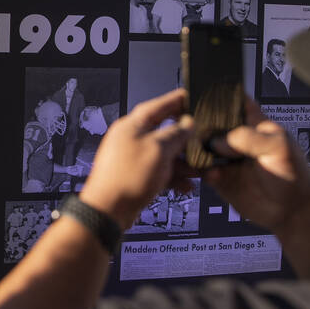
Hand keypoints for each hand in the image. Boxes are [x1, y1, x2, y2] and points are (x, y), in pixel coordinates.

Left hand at [77, 89, 193, 228]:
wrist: (108, 211)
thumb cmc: (125, 178)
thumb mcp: (158, 150)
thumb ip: (175, 134)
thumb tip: (187, 124)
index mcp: (133, 125)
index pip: (159, 105)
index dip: (177, 101)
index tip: (191, 97)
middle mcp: (131, 139)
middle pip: (164, 131)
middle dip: (185, 139)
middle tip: (202, 140)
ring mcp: (133, 158)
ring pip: (164, 154)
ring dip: (183, 162)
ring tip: (199, 169)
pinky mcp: (136, 175)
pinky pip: (159, 171)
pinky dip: (173, 176)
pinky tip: (186, 185)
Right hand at [202, 94, 309, 234]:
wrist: (292, 211)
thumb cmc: (294, 175)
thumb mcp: (277, 147)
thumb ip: (248, 138)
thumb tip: (218, 141)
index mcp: (254, 124)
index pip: (235, 102)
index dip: (220, 96)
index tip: (202, 94)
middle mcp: (237, 139)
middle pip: (211, 123)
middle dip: (199, 123)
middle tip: (190, 125)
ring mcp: (227, 159)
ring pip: (202, 147)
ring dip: (195, 147)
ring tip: (194, 149)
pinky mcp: (220, 179)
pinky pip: (202, 171)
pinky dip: (199, 170)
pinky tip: (210, 172)